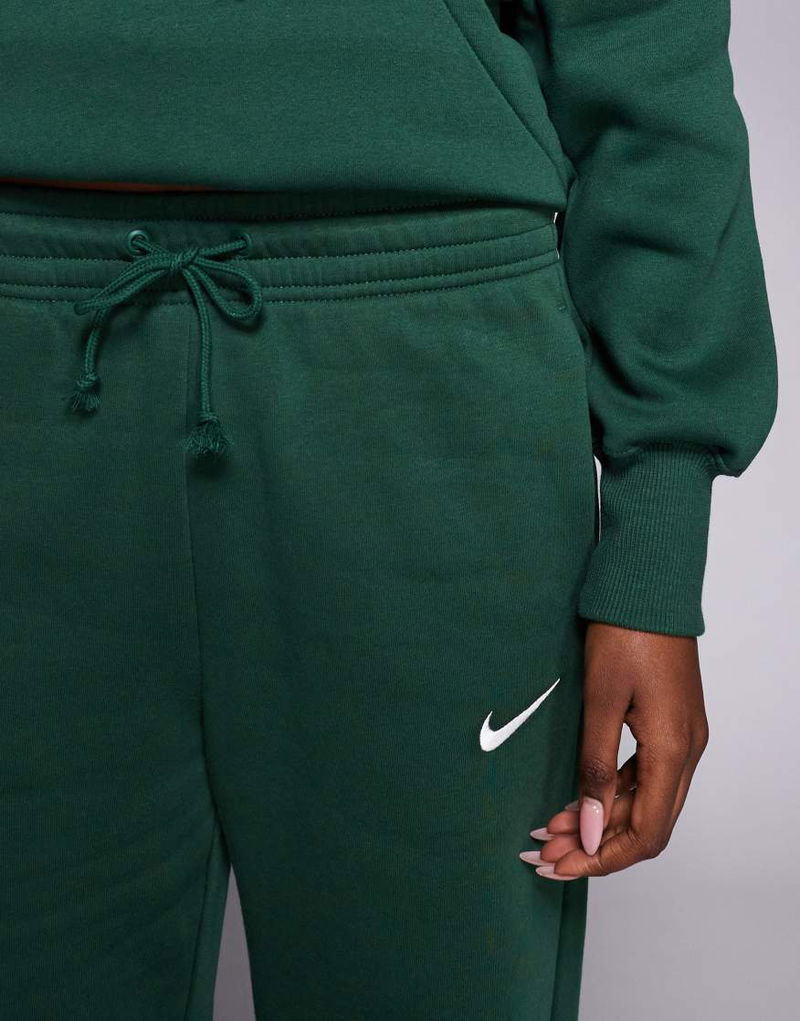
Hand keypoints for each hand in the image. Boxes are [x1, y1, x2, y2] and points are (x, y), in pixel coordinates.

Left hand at [520, 621, 708, 879]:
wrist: (648, 586)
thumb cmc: (625, 633)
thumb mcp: (601, 701)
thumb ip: (596, 768)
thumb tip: (593, 829)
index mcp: (673, 750)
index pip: (647, 833)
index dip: (604, 858)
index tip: (562, 865)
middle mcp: (687, 751)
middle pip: (648, 824)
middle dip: (598, 844)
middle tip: (547, 849)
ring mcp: (682, 737)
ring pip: (646, 801)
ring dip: (604, 820)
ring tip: (553, 827)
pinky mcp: (671, 723)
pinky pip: (646, 776)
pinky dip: (614, 794)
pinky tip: (580, 797)